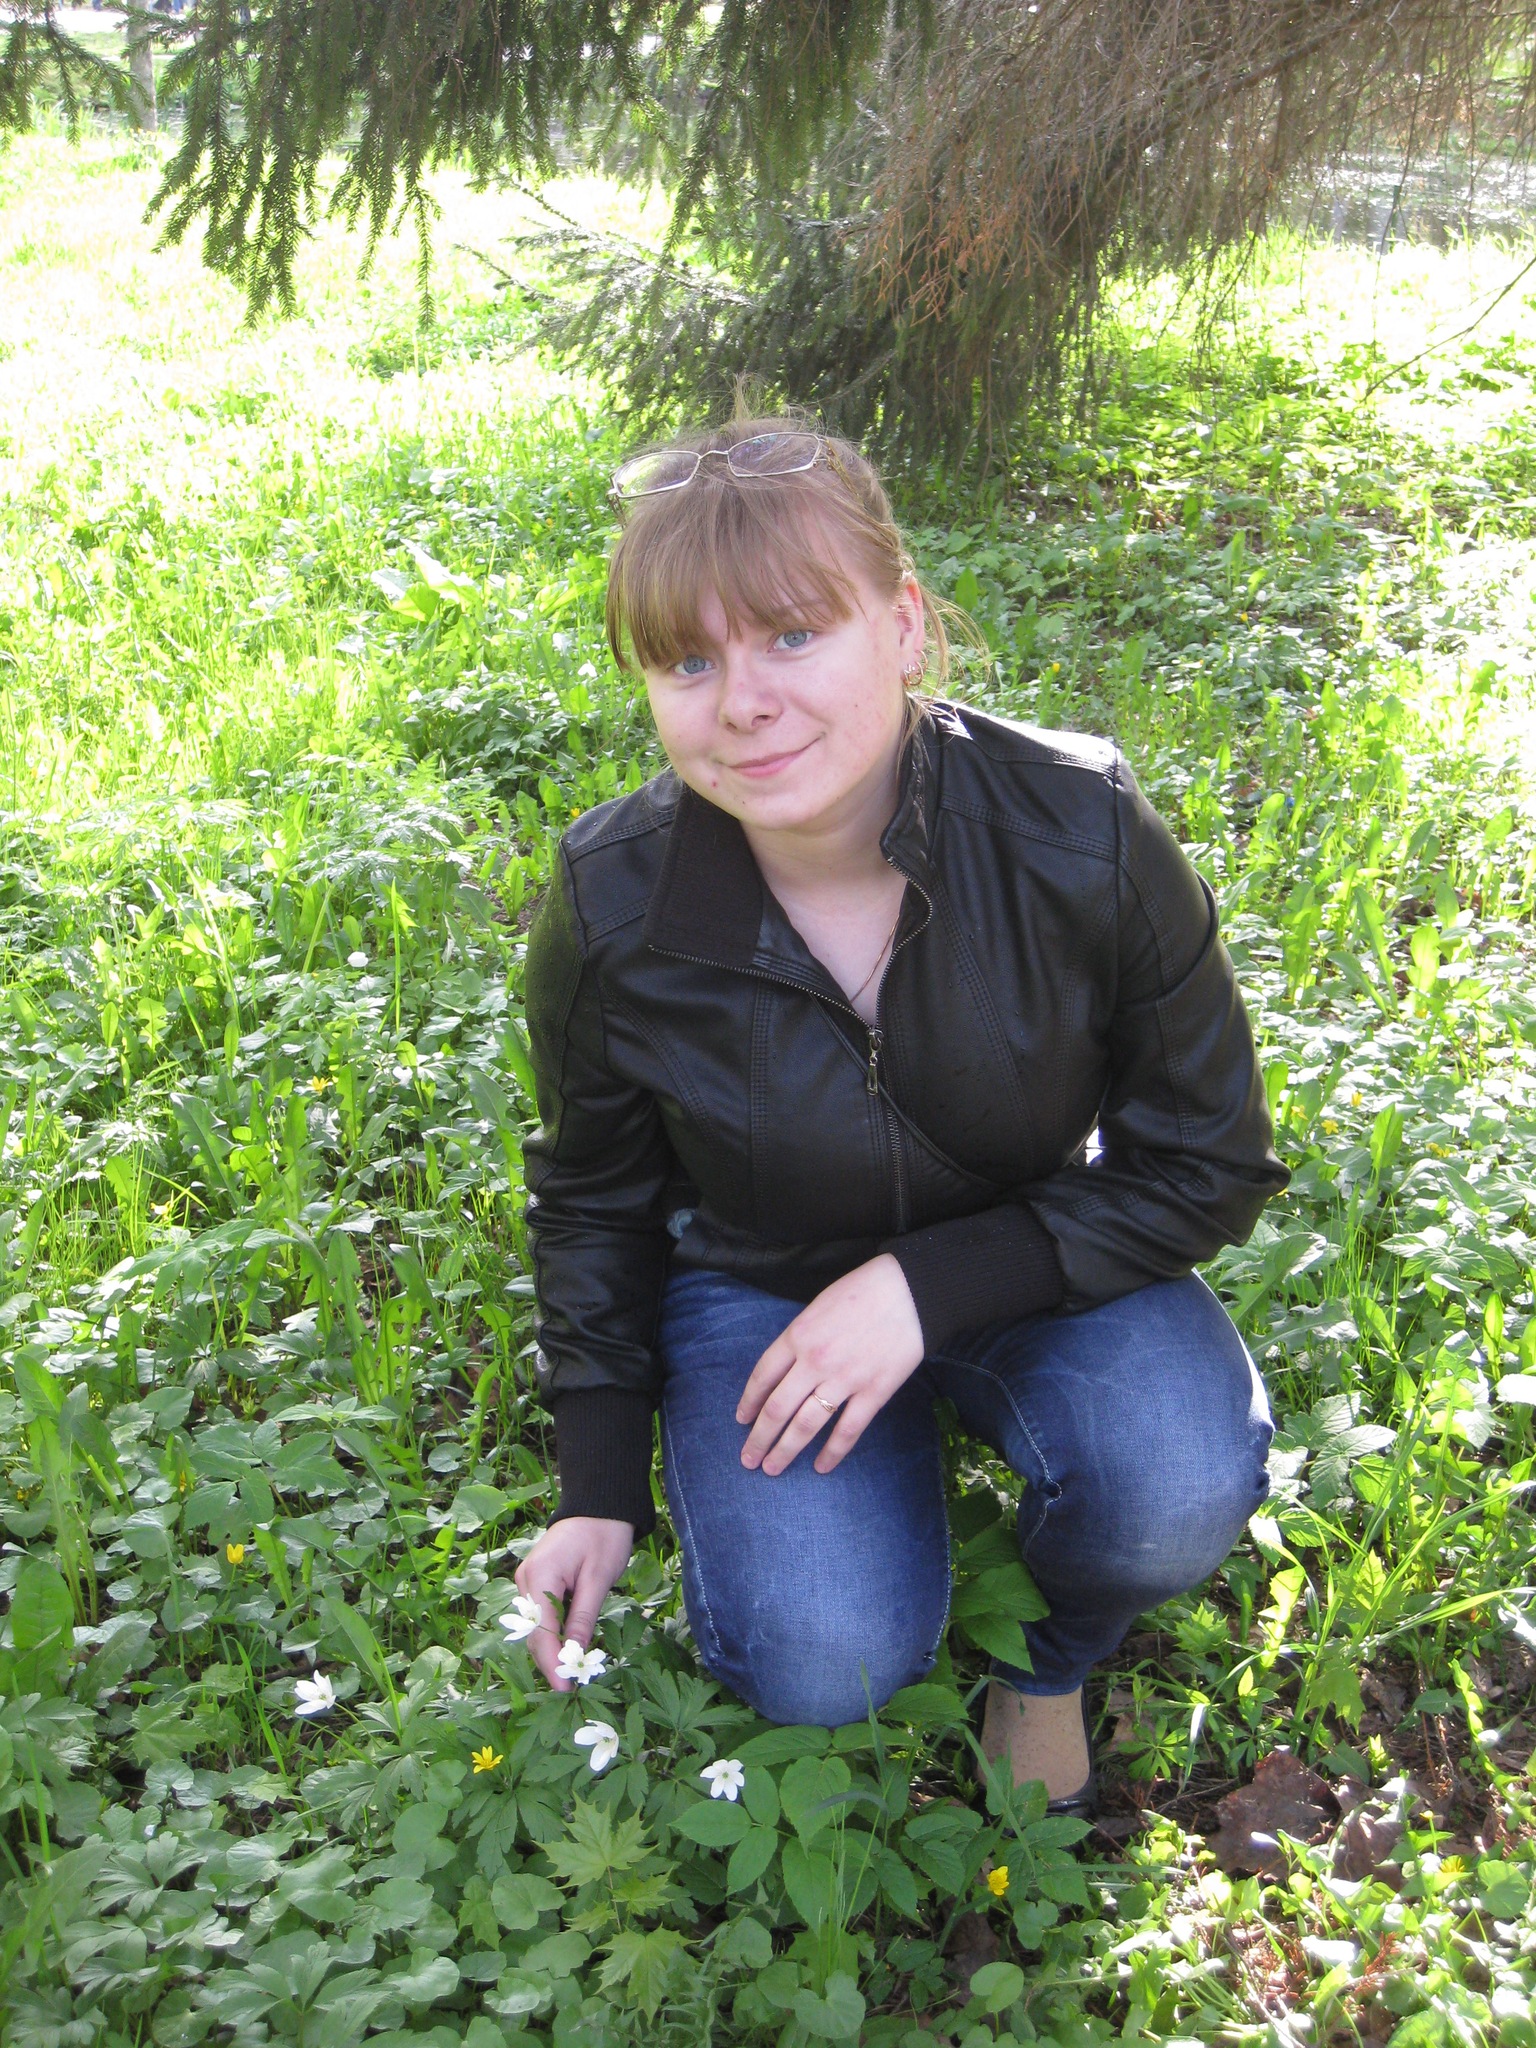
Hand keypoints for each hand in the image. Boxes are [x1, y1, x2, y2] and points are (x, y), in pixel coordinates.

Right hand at [513, 1516, 634, 1689]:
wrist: (599, 1504)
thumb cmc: (603, 1536)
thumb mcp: (599, 1578)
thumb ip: (583, 1617)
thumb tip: (573, 1655)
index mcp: (539, 1576)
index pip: (540, 1631)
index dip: (551, 1663)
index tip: (564, 1689)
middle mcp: (525, 1580)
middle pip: (533, 1631)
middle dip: (550, 1660)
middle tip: (571, 1687)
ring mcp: (528, 1580)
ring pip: (536, 1625)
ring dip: (552, 1648)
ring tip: (571, 1674)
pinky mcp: (536, 1581)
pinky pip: (542, 1614)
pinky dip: (554, 1632)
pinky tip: (567, 1647)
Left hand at [736, 1253, 924, 1477]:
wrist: (909, 1290)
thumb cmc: (861, 1291)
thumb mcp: (817, 1307)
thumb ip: (800, 1339)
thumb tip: (786, 1369)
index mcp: (797, 1335)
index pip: (762, 1377)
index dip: (749, 1402)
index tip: (741, 1420)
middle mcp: (815, 1361)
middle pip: (777, 1408)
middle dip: (759, 1438)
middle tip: (748, 1459)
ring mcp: (844, 1379)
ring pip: (806, 1424)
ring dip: (785, 1450)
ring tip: (772, 1468)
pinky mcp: (874, 1392)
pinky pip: (847, 1430)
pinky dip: (832, 1452)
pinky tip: (821, 1467)